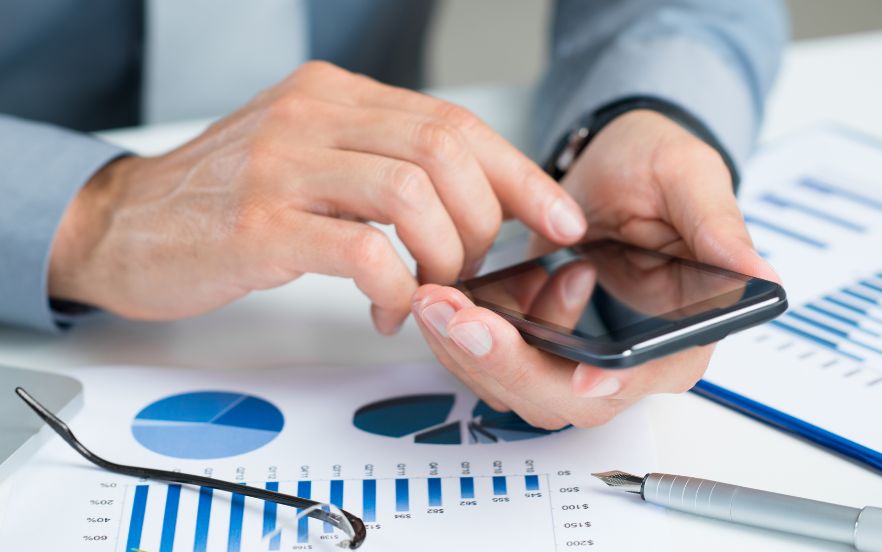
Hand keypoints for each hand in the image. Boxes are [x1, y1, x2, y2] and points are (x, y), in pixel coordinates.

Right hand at [48, 61, 586, 332]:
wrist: (122, 223)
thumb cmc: (225, 201)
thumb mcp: (310, 157)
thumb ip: (380, 163)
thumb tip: (473, 201)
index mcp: (335, 95)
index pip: (454, 121)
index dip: (519, 174)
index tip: (558, 217)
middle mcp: (313, 114)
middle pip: (445, 152)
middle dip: (485, 223)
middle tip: (473, 270)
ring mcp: (284, 165)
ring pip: (414, 195)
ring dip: (443, 257)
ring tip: (429, 292)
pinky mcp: (259, 225)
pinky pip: (363, 250)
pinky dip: (395, 287)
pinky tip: (385, 308)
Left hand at [412, 109, 777, 428]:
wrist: (613, 165)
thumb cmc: (656, 170)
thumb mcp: (689, 178)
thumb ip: (717, 226)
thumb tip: (760, 274)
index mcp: (681, 334)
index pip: (646, 380)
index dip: (609, 386)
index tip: (575, 372)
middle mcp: (629, 361)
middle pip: (567, 400)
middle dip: (509, 365)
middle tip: (461, 318)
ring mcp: (576, 357)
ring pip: (519, 390)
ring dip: (470, 354)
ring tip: (437, 301)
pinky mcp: (536, 344)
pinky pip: (492, 364)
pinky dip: (459, 340)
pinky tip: (443, 298)